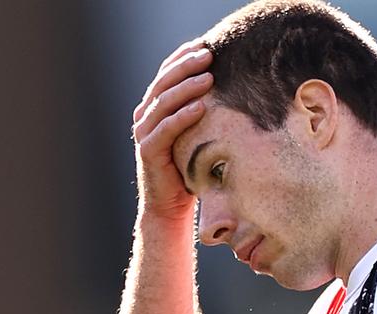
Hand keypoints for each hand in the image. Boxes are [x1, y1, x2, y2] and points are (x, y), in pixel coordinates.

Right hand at [132, 39, 213, 220]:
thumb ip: (202, 113)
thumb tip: (231, 90)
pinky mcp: (148, 151)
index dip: (183, 57)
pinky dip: (183, 117)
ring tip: (209, 76)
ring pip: (164, 102)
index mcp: (155, 108)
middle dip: (186, 66)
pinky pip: (165, 129)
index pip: (166, 74)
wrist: (171, 206)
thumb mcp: (197, 135)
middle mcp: (145, 116)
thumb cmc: (189, 168)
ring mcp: (145, 133)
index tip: (204, 44)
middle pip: (164, 83)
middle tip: (209, 54)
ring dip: (187, 87)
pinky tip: (201, 107)